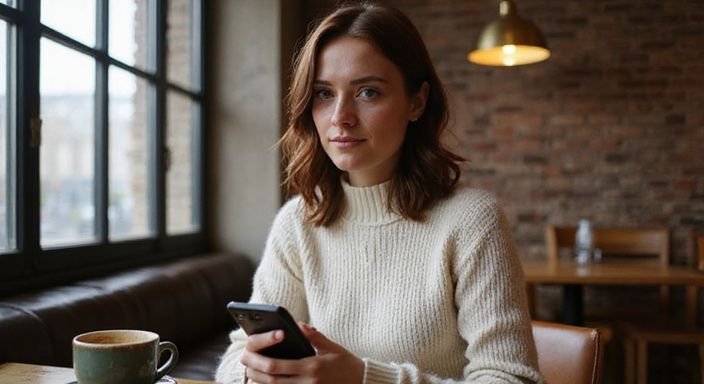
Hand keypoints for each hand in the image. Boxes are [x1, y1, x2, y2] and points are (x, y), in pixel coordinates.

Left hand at [240, 323, 364, 383]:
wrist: (362, 382)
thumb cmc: (347, 363)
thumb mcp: (332, 347)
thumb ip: (314, 336)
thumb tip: (299, 325)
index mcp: (312, 367)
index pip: (278, 367)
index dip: (260, 362)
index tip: (249, 355)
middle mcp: (307, 382)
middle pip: (272, 381)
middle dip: (255, 372)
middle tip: (244, 363)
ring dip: (261, 382)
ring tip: (251, 372)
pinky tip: (267, 381)